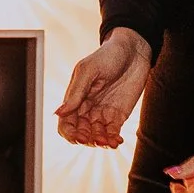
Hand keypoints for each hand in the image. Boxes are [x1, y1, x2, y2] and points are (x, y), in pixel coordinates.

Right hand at [55, 26, 150, 147]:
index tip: (78, 137)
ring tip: (109, 141)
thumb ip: (75, 92)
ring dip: (100, 142)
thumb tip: (58, 113)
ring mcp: (103, 113)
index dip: (69, 133)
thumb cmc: (108, 55)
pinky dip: (113, 140)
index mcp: (75, 97)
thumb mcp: (88, 70)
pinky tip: (117, 141)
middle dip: (85, 139)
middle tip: (95, 139)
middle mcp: (87, 108)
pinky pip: (112, 133)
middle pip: (80, 132)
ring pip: (96, 136)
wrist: (134, 50)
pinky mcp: (118, 116)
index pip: (66, 122)